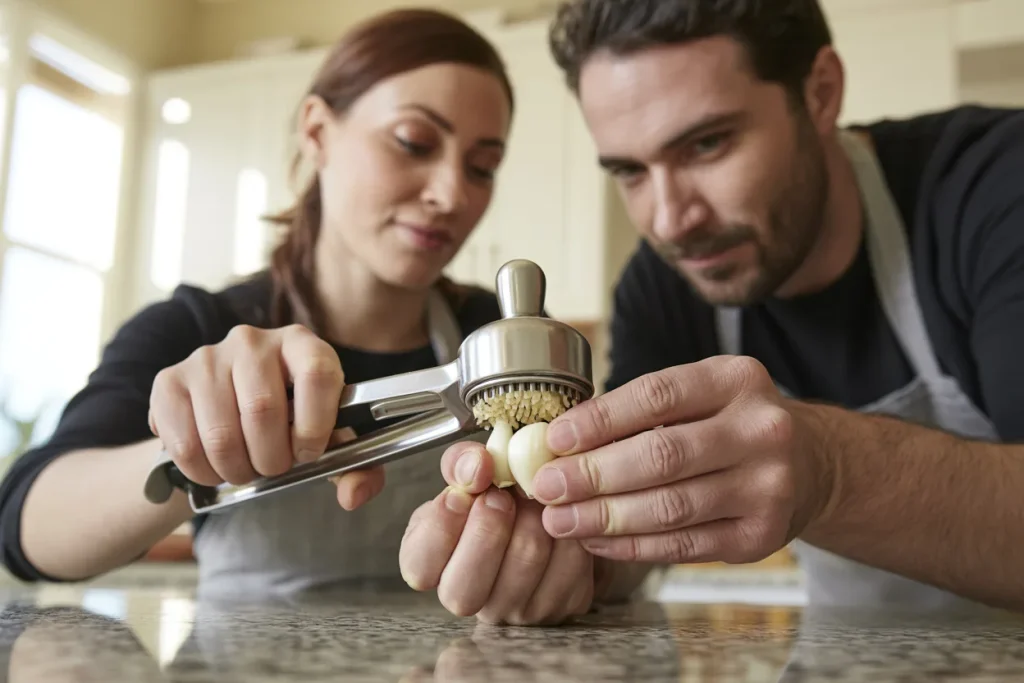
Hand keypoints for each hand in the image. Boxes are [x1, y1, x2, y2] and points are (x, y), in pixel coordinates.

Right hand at [148, 323, 383, 510]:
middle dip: (270, 458)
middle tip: (272, 468)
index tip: (308, 452)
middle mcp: (253, 342)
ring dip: (235, 469)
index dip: (315, 424)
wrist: (230, 409)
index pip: (317, 374)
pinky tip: (213, 467)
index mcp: (302, 345)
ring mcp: (207, 358)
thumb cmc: (290, 421)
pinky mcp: (169, 381)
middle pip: (263, 409)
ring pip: (221, 433)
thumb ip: (356, 467)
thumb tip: (354, 495)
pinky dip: (201, 470)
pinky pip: (183, 442)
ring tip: (244, 469)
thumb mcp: (328, 439)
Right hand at [398, 442, 593, 625]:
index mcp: (430, 565)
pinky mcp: (559, 604)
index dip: (440, 528)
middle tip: (502, 495)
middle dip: (488, 527)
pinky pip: (568, 564)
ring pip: (524, 564)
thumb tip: (477, 466)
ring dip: (533, 518)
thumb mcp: (468, 474)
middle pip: (466, 585)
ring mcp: (513, 610)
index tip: (461, 494)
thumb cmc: (495, 496)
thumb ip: (461, 463)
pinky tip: (558, 514)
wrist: (542, 512)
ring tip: (533, 497)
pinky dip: (567, 528)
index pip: (419, 567)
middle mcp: (467, 598)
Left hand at [528, 355, 830, 563]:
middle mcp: (761, 430)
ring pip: (670, 508)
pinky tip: (597, 540)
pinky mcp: (762, 536)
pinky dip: (633, 546)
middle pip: (662, 456)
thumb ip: (637, 411)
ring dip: (604, 517)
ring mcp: (768, 486)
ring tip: (560, 520)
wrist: (806, 465)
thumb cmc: (728, 424)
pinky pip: (684, 546)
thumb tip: (558, 441)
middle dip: (593, 474)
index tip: (555, 438)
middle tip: (547, 487)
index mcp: (737, 379)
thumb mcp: (698, 396)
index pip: (657, 395)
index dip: (600, 419)